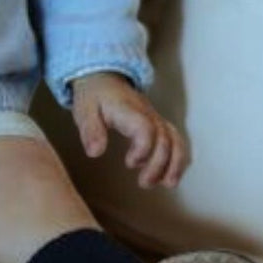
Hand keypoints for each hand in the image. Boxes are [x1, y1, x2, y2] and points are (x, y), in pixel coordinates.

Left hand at [70, 71, 188, 188]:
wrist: (103, 78)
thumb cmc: (94, 96)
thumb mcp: (84, 111)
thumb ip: (90, 131)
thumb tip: (95, 153)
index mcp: (129, 110)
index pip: (146, 129)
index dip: (143, 149)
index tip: (129, 163)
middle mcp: (148, 114)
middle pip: (164, 138)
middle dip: (158, 164)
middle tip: (144, 183)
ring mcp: (156, 119)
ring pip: (175, 139)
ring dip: (175, 164)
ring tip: (167, 184)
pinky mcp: (158, 124)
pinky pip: (176, 140)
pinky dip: (179, 159)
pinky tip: (171, 176)